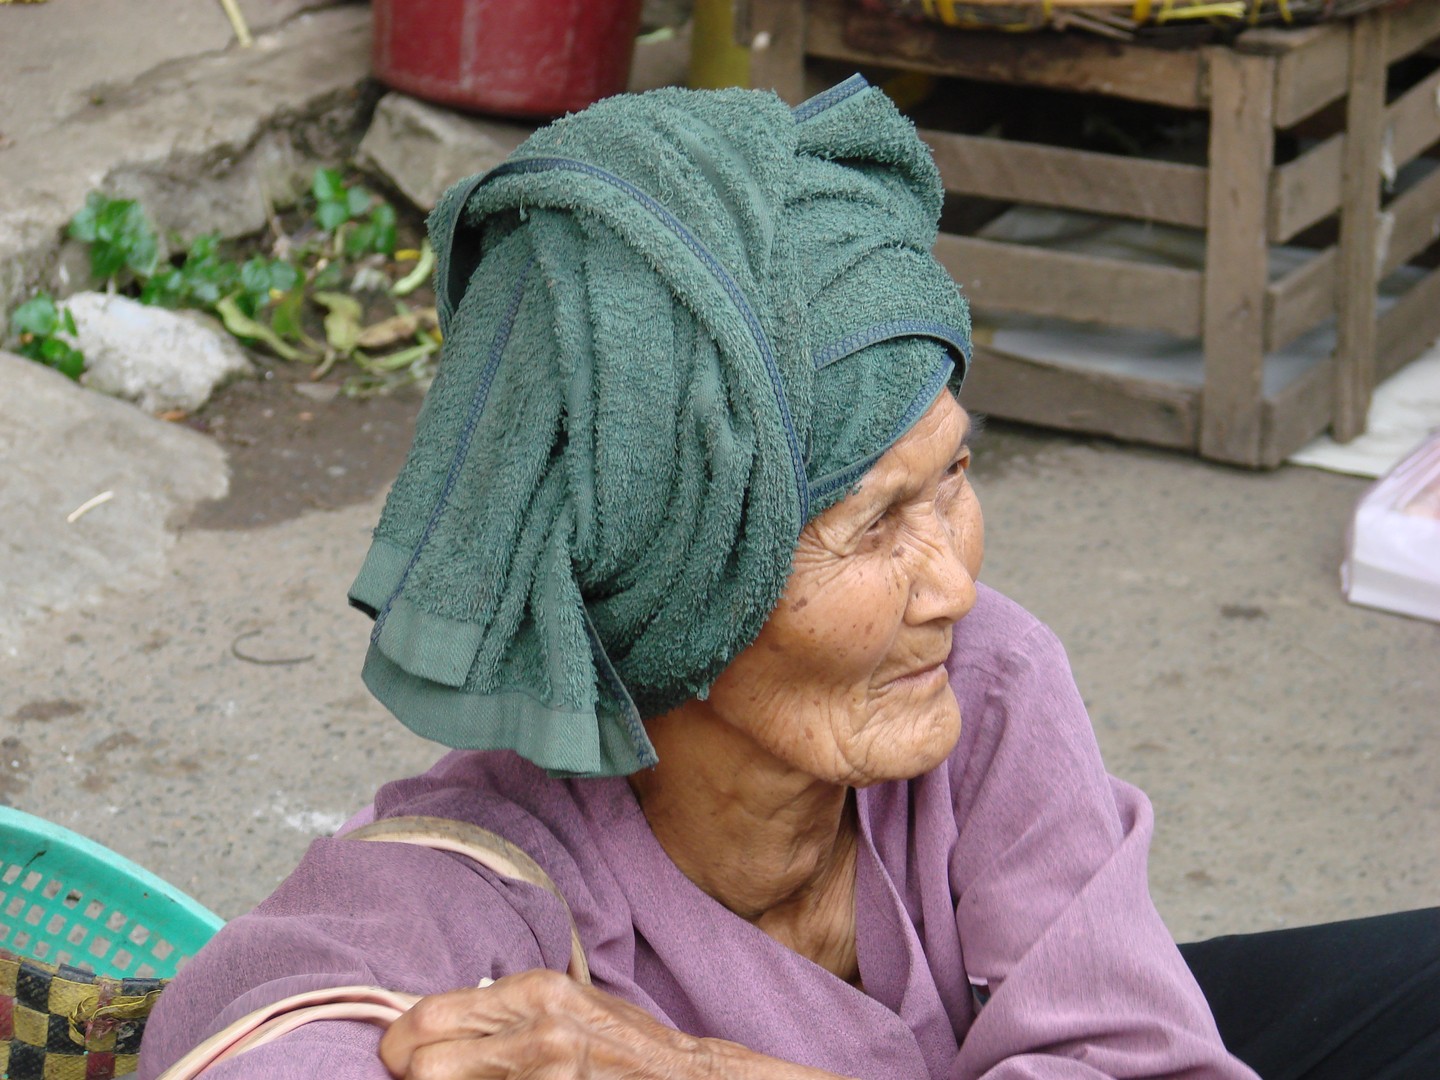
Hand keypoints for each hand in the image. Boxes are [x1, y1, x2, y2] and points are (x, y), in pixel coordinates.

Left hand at [378, 969, 851, 1078]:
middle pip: (426, 1064)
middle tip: (423, 1077)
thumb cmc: (619, 1041)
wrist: (679, 1077)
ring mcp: (546, 1075)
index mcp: (534, 991)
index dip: (400, 1041)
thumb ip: (504, 1007)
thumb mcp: (563, 1002)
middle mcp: (537, 1030)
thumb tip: (431, 1021)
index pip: (430, 1016)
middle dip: (416, 1075)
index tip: (399, 1054)